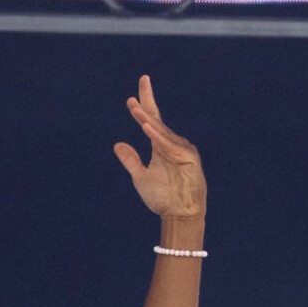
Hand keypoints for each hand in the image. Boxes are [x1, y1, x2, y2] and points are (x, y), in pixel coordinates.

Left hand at [112, 76, 204, 218]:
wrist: (180, 214)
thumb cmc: (164, 197)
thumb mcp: (141, 177)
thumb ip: (131, 160)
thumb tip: (117, 144)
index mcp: (161, 146)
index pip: (152, 121)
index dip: (144, 106)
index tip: (132, 95)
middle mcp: (172, 144)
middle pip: (157, 121)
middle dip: (145, 107)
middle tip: (135, 92)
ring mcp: (182, 150)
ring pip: (161, 132)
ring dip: (147, 120)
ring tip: (134, 108)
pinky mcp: (189, 159)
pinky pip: (169, 145)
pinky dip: (158, 137)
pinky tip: (146, 128)